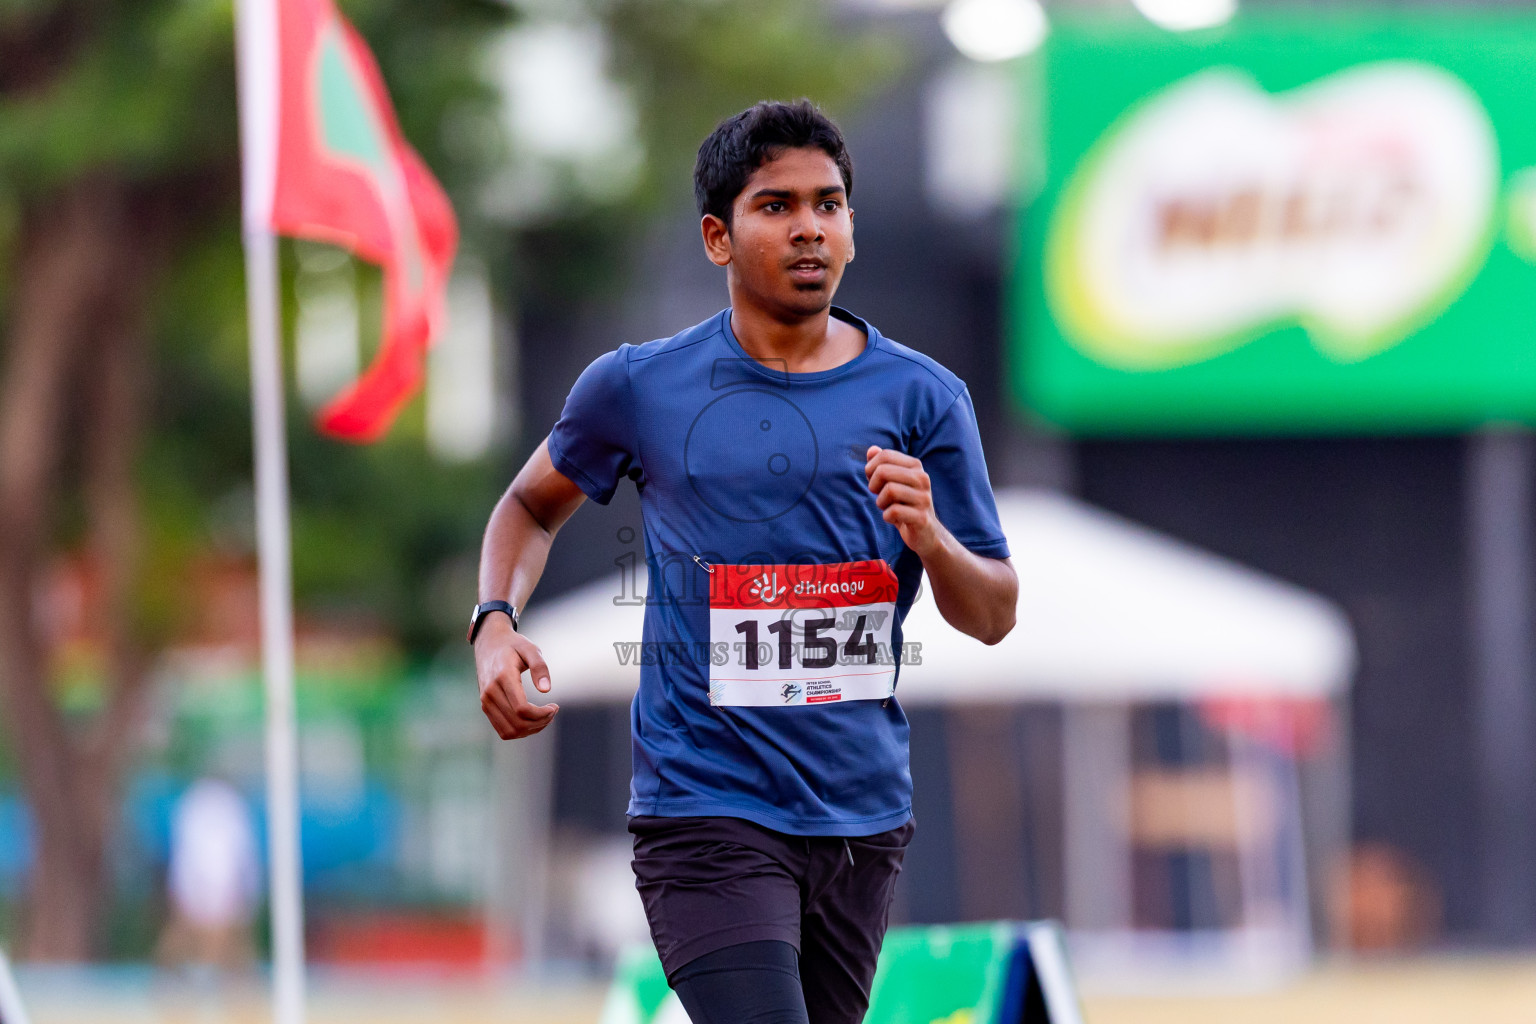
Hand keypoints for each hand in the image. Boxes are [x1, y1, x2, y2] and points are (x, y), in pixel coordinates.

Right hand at [474, 616, 558, 738]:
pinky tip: (533, 720)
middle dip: (540, 723)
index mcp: (503, 677)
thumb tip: (546, 690)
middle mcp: (490, 692)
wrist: (489, 643)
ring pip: (509, 731)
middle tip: (553, 711)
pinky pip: (502, 729)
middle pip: (517, 723)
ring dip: (531, 730)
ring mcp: (486, 701)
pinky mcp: (485, 706)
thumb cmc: (513, 645)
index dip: (541, 714)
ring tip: (545, 717)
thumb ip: (539, 667)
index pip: (521, 709)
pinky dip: (520, 731)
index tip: (555, 706)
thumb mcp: (530, 649)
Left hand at [866, 446, 943, 557]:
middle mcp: (922, 478)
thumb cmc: (904, 504)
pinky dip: (887, 516)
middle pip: (884, 471)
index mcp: (916, 466)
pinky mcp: (921, 517)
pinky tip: (894, 518)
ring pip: (889, 490)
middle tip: (879, 496)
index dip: (871, 468)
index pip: (885, 455)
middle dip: (873, 485)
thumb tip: (871, 450)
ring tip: (888, 507)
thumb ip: (881, 465)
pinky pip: (894, 511)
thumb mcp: (892, 482)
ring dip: (880, 502)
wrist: (925, 532)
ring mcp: (924, 498)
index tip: (874, 482)